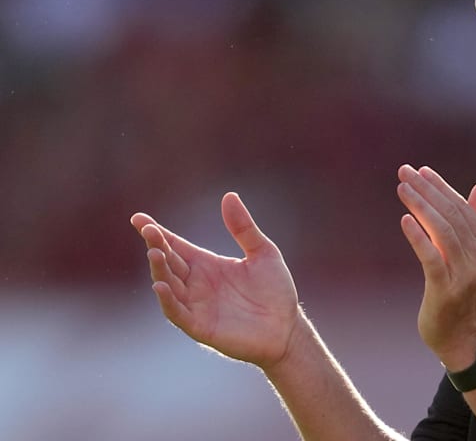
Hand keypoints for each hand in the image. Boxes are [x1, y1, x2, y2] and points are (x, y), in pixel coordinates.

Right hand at [132, 192, 300, 368]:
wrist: (287, 328)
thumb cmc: (275, 291)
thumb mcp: (263, 252)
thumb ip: (244, 228)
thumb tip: (229, 195)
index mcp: (206, 264)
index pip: (175, 246)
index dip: (157, 233)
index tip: (138, 218)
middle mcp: (195, 284)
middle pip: (169, 262)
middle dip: (157, 247)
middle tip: (149, 231)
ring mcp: (196, 305)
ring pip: (168, 286)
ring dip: (159, 271)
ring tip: (155, 253)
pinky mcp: (200, 327)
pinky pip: (178, 313)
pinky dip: (167, 301)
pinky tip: (160, 286)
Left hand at [396, 165, 475, 369]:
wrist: (465, 338)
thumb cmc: (466, 294)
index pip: (462, 207)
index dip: (441, 187)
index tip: (421, 171)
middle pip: (451, 214)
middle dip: (427, 190)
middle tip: (404, 172)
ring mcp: (464, 273)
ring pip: (442, 231)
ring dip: (421, 206)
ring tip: (402, 189)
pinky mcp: (445, 289)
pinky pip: (431, 257)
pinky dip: (419, 236)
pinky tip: (405, 220)